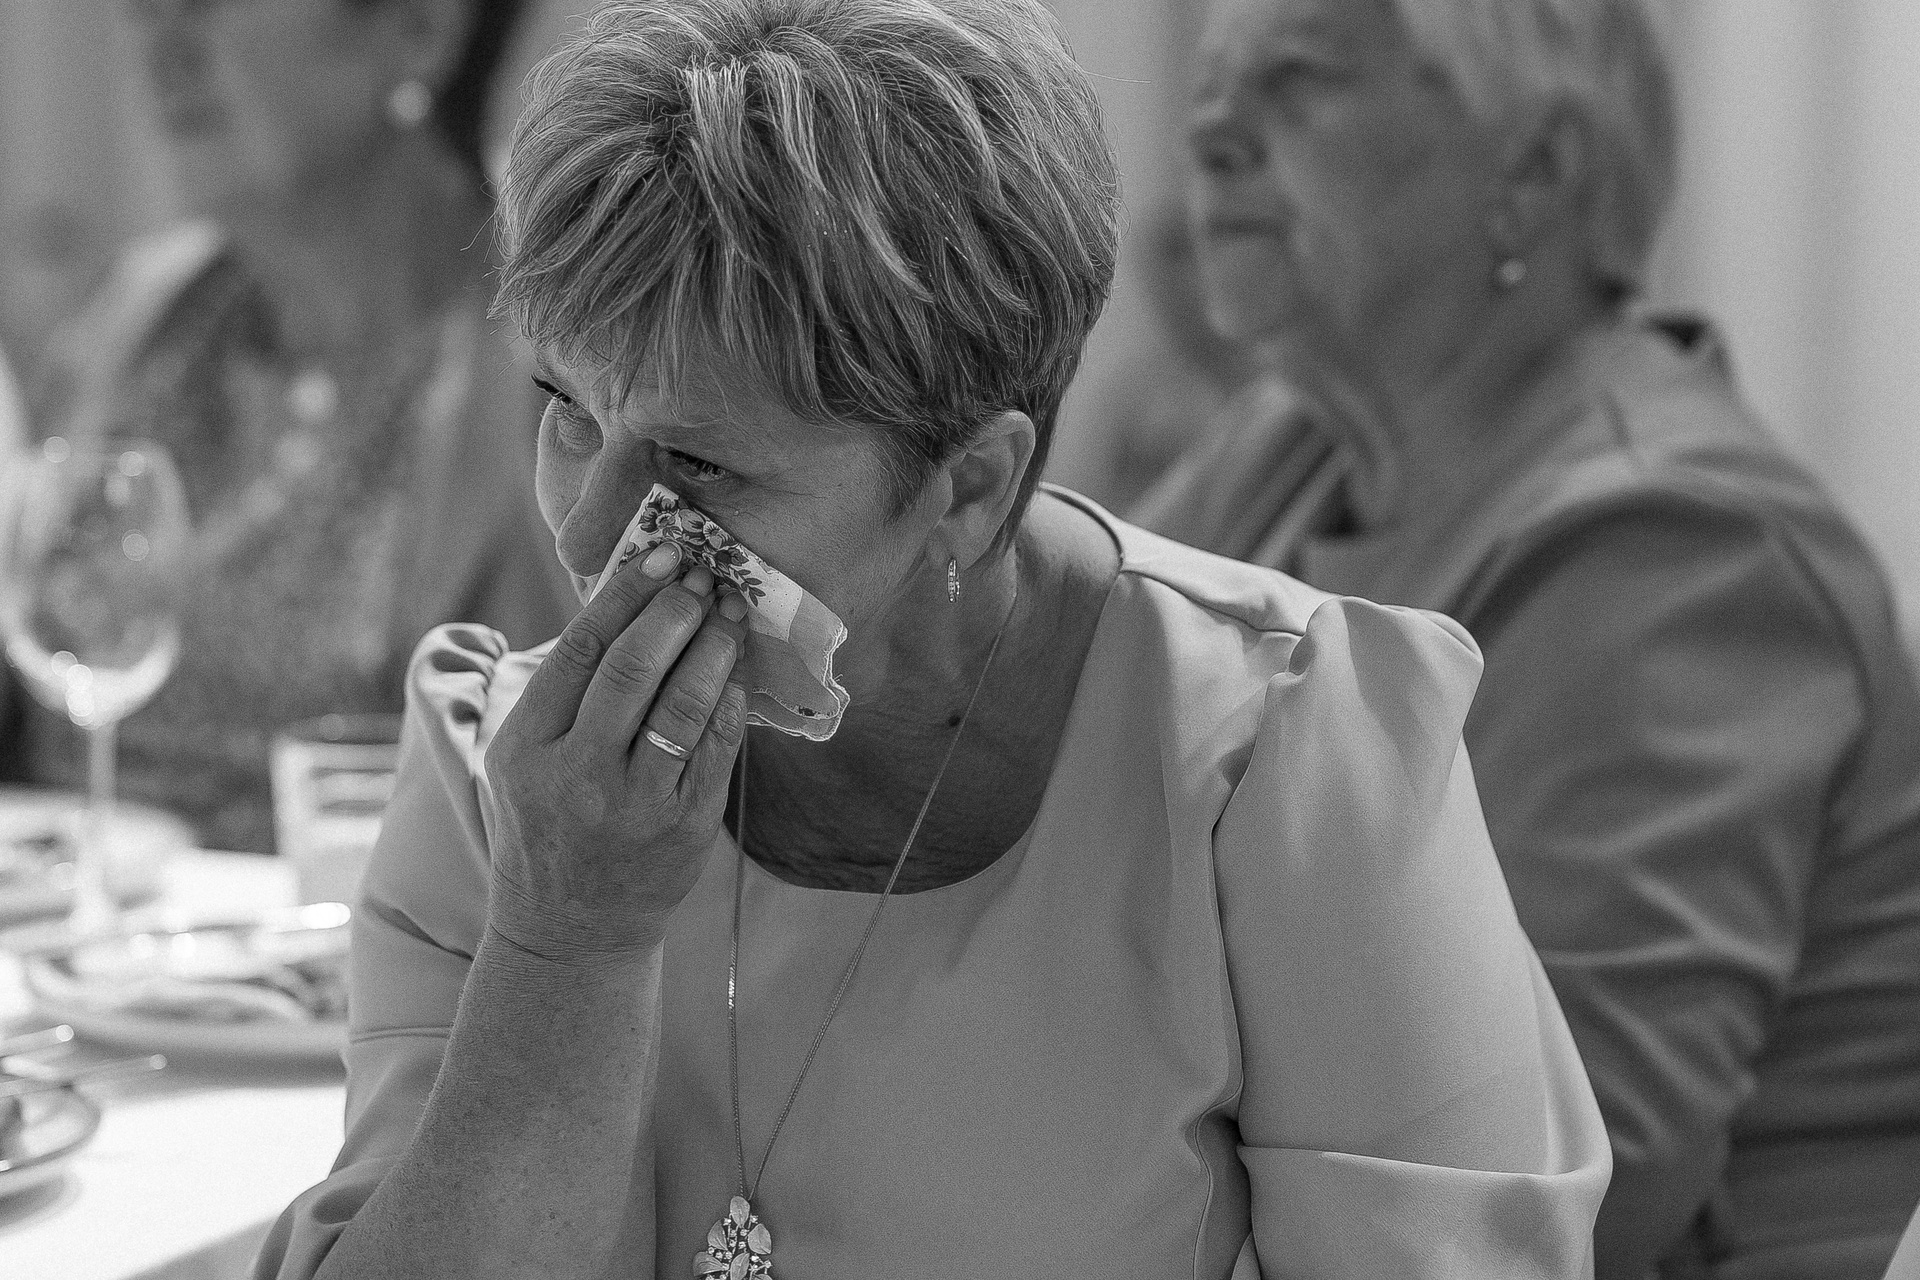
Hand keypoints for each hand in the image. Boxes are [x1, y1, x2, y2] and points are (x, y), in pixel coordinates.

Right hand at [482, 542, 750, 963]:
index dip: (624, 595)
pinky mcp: (685, 825)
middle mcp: (577, 775)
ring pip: (683, 704)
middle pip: (632, 670)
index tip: (659, 555)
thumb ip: (561, 694)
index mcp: (527, 749)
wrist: (570, 930)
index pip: (580, 651)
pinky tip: (737, 666)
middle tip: (703, 574)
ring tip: (728, 608)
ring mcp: (635, 804)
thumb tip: (626, 602)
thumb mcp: (521, 761)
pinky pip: (717, 746)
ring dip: (713, 645)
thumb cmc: (547, 826)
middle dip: (675, 611)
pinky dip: (730, 697)